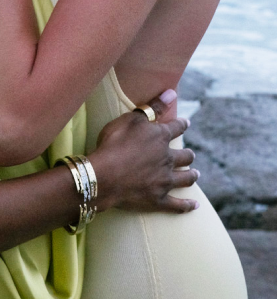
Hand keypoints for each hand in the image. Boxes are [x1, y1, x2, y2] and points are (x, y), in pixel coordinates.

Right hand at [90, 90, 198, 214]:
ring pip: (185, 178)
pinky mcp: (158, 199)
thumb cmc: (114, 144)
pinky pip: (177, 205)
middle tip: (190, 154)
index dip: (181, 124)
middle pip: (184, 156)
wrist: (104, 176)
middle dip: (188, 154)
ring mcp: (164, 181)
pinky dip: (187, 205)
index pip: (176, 128)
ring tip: (195, 174)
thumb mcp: (130, 119)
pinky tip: (195, 205)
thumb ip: (152, 106)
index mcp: (160, 138)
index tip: (186, 123)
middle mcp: (167, 159)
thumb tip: (172, 92)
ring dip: (191, 176)